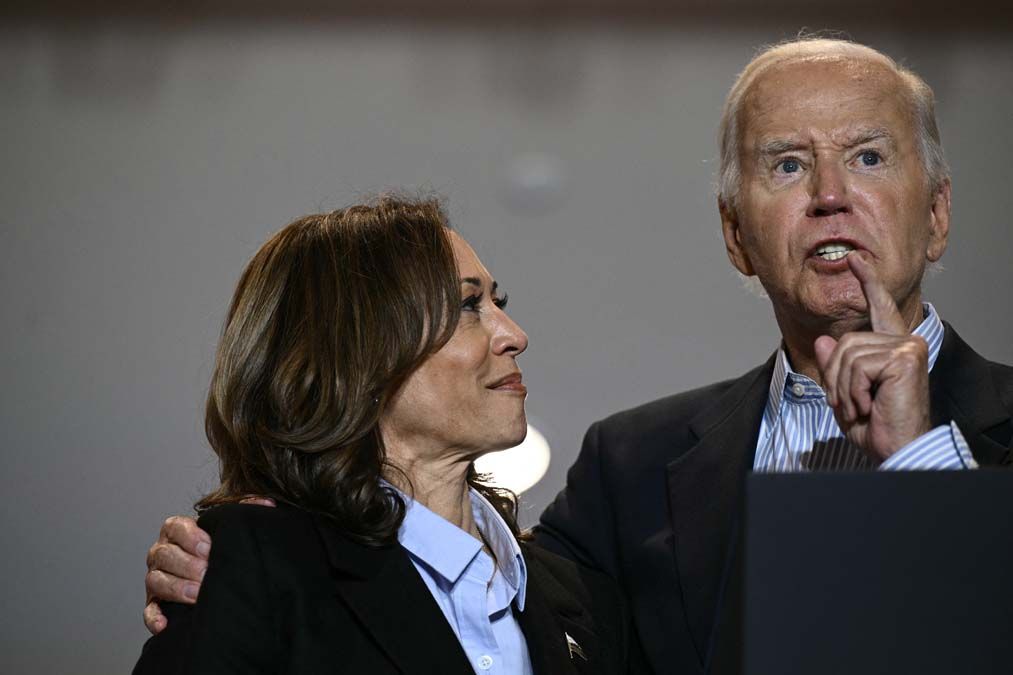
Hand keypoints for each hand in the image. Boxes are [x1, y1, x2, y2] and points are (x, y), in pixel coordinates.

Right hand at [143, 497, 274, 633]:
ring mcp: (156, 577)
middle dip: (187, 564)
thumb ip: (244, 511)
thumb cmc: (218, 545)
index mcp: (176, 530)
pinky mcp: (154, 602)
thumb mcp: (228, 526)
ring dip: (176, 588)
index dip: (190, 537)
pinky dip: (154, 618)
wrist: (211, 569)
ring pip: (156, 580)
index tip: (210, 547)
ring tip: (198, 594)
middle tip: (208, 573)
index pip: (175, 527)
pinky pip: (149, 610)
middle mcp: (161, 552)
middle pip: (164, 555)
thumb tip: (267, 503)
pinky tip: (167, 624)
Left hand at [813, 252, 930, 462]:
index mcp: (891, 348)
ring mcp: (907, 347)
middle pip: (844, 341)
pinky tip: (868, 405)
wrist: (894, 450)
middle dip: (835, 377)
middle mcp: (903, 342)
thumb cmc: (874, 426)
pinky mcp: (905, 357)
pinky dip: (852, 390)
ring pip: (847, 353)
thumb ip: (834, 367)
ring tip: (859, 406)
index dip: (867, 283)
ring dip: (842, 387)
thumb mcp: (844, 393)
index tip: (854, 260)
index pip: (879, 308)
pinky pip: (856, 365)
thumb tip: (824, 342)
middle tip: (849, 404)